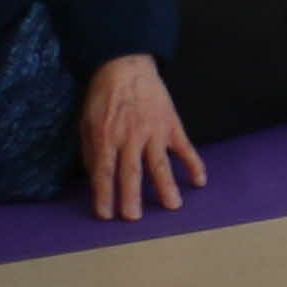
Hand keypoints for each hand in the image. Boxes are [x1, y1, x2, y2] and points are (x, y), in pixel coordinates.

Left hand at [80, 53, 204, 219]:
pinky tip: (199, 180)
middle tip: (134, 218)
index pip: (105, 172)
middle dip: (132, 197)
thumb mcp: (86, 123)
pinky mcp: (171, 125)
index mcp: (106, 137)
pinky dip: (194, 163)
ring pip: (159, 164)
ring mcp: (153, 132)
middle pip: (131, 172)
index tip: (106, 215)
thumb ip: (92, 151)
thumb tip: (97, 178)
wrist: (125, 68)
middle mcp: (130, 137)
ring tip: (172, 206)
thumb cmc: (103, 97)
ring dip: (166, 186)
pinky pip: (184, 147)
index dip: (104, 195)